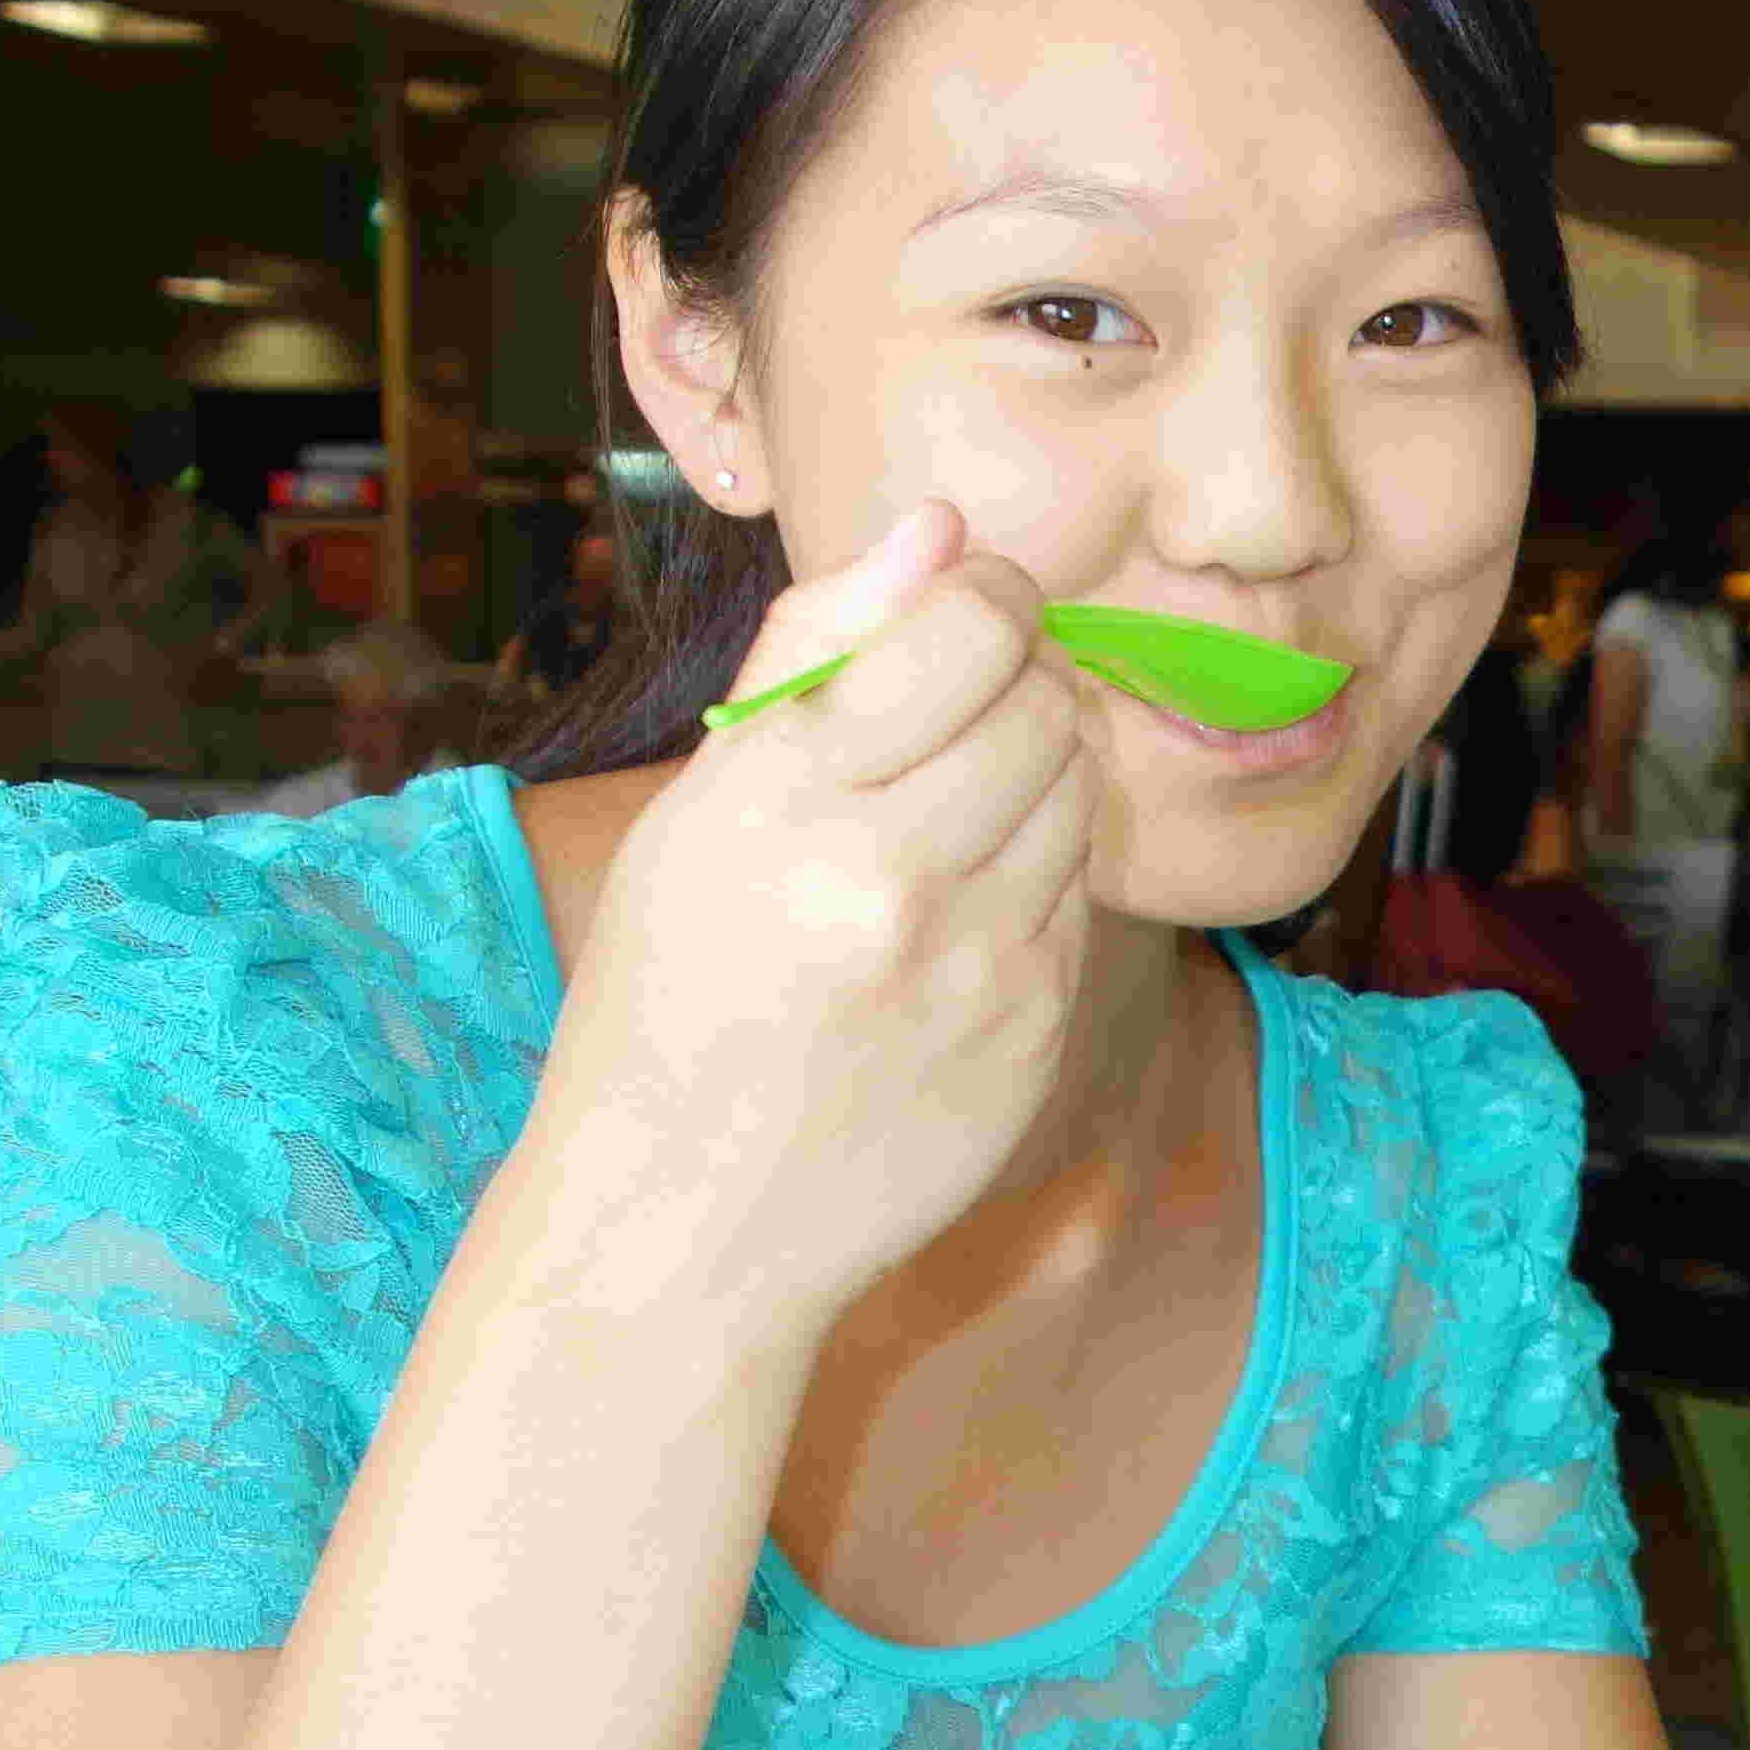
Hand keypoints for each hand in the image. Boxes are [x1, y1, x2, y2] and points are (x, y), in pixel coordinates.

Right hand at [522, 500, 1094, 1324]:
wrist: (683, 1222)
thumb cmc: (670, 996)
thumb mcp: (696, 811)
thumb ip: (815, 656)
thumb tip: (939, 527)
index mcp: (780, 798)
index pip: (968, 625)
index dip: (988, 598)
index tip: (967, 613)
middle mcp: (884, 872)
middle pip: (1045, 702)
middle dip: (1021, 685)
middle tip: (965, 716)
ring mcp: (972, 961)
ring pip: (1079, 793)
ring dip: (1038, 780)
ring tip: (952, 821)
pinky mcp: (1033, 1030)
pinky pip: (1078, 898)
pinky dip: (1037, 883)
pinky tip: (960, 920)